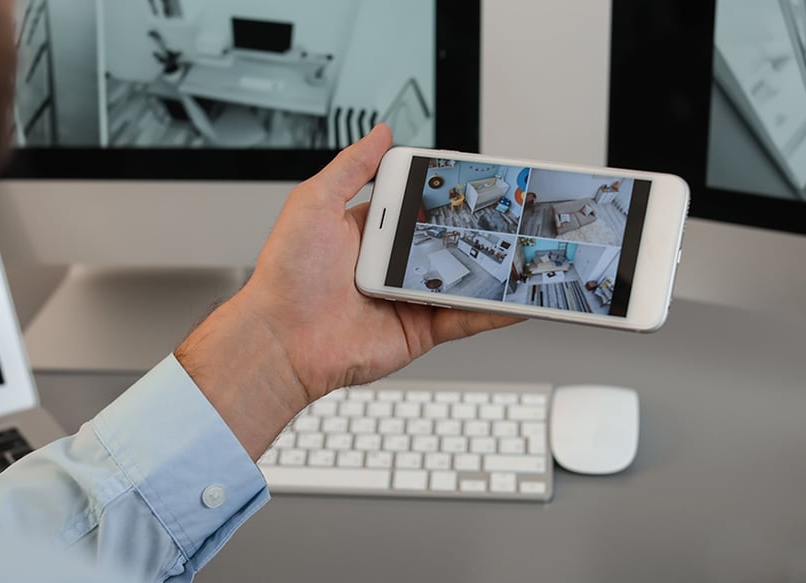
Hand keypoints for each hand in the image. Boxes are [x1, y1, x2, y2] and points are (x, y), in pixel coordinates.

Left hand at [176, 124, 521, 457]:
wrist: (282, 341)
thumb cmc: (286, 276)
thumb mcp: (314, 203)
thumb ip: (351, 168)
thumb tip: (380, 134)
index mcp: (368, 233)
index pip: (416, 205)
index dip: (443, 194)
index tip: (473, 181)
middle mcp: (389, 265)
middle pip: (446, 241)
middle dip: (477, 229)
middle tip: (511, 215)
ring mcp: (407, 298)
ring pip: (462, 279)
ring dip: (494, 269)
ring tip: (524, 252)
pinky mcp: (419, 330)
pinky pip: (464, 318)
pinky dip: (493, 310)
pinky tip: (518, 298)